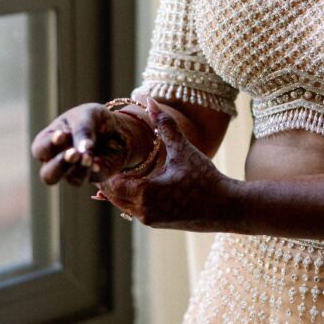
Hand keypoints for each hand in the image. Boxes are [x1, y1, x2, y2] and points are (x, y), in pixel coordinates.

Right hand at [31, 101, 150, 186]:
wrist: (117, 127)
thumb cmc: (93, 119)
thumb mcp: (88, 115)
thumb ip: (83, 130)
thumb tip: (83, 150)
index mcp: (50, 140)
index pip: (40, 149)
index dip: (49, 145)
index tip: (62, 135)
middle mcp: (58, 160)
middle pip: (48, 175)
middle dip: (60, 166)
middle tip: (74, 153)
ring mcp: (75, 170)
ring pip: (72, 180)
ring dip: (80, 168)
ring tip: (89, 157)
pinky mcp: (93, 175)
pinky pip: (92, 178)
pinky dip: (94, 169)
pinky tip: (98, 161)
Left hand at [99, 101, 235, 230]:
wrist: (225, 207)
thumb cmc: (205, 178)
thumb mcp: (183, 149)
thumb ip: (165, 124)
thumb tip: (149, 100)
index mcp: (146, 193)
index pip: (111, 181)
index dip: (104, 166)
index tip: (99, 150)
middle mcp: (143, 211)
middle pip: (112, 193)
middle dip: (107, 176)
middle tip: (97, 157)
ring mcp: (149, 220)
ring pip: (120, 203)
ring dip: (116, 187)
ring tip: (109, 167)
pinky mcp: (156, 223)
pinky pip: (131, 208)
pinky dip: (126, 195)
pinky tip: (126, 182)